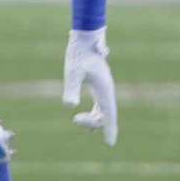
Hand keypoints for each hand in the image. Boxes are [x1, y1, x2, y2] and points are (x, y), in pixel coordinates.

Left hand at [62, 27, 117, 145]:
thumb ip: (71, 88)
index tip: (110, 144)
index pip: (109, 114)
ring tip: (78, 120)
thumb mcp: (72, 71)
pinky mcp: (98, 84)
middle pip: (105, 114)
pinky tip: (84, 116)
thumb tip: (69, 106)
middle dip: (94, 122)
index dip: (110, 129)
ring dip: (93, 118)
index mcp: (104, 89)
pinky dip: (94, 112)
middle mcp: (107, 89)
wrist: (85, 36)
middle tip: (76, 120)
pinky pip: (100, 104)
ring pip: (103, 110)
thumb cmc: (78, 53)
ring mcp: (103, 87)